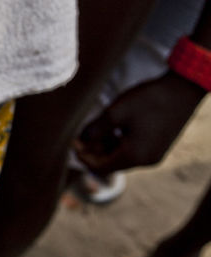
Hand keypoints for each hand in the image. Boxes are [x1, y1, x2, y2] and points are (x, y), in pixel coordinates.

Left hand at [75, 71, 205, 175]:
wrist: (183, 89)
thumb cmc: (149, 99)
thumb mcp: (115, 112)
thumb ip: (94, 129)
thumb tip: (80, 139)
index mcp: (134, 156)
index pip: (100, 168)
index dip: (83, 156)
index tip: (74, 141)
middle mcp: (146, 161)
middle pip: (110, 164)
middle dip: (94, 151)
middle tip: (84, 133)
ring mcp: (154, 155)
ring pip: (122, 158)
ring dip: (107, 146)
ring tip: (99, 128)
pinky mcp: (159, 147)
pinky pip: (134, 152)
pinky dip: (120, 143)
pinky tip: (115, 127)